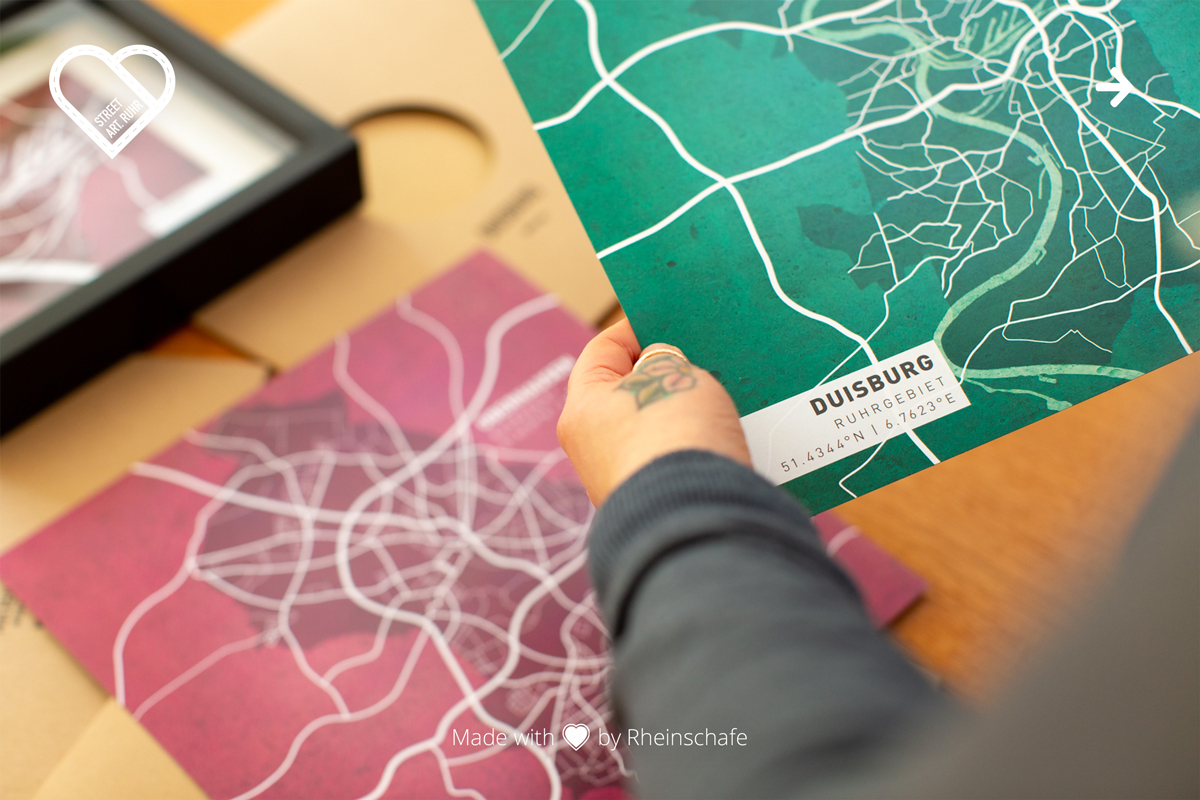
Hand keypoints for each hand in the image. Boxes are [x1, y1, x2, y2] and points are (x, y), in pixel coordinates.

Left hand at [557, 318, 751, 505]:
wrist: (694, 516)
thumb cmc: (675, 435)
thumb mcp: (674, 374)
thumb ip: (665, 361)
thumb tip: (661, 366)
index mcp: (582, 407)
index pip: (602, 350)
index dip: (636, 328)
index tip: (667, 319)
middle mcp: (592, 447)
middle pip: (628, 392)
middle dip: (663, 372)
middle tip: (700, 357)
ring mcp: (621, 479)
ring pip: (653, 428)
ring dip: (682, 411)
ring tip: (720, 393)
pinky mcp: (653, 503)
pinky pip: (671, 460)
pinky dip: (692, 445)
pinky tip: (722, 434)